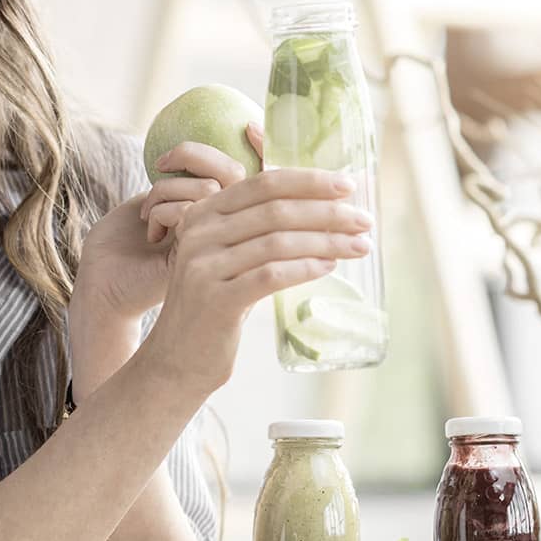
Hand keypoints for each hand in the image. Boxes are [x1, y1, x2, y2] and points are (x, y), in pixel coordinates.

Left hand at [72, 128, 258, 322]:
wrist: (102, 283)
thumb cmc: (122, 240)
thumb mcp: (156, 199)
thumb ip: (188, 179)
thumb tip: (220, 147)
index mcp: (219, 214)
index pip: (256, 175)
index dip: (263, 148)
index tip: (251, 127)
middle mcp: (224, 229)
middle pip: (236, 173)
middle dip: (193, 156)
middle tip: (162, 164)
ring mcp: (214, 245)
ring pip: (210, 188)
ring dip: (168, 188)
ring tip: (148, 213)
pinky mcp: (198, 256)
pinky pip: (192, 211)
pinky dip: (163, 209)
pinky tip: (152, 234)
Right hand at [136, 155, 374, 398]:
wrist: (176, 359)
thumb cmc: (214, 306)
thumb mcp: (226, 259)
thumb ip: (257, 230)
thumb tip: (322, 208)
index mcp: (203, 213)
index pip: (262, 183)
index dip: (308, 181)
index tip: (348, 185)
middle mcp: (199, 233)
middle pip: (275, 209)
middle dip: (328, 211)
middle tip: (364, 220)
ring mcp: (204, 266)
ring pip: (278, 241)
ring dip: (327, 241)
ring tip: (359, 246)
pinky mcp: (216, 299)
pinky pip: (272, 275)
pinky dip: (306, 268)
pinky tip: (329, 267)